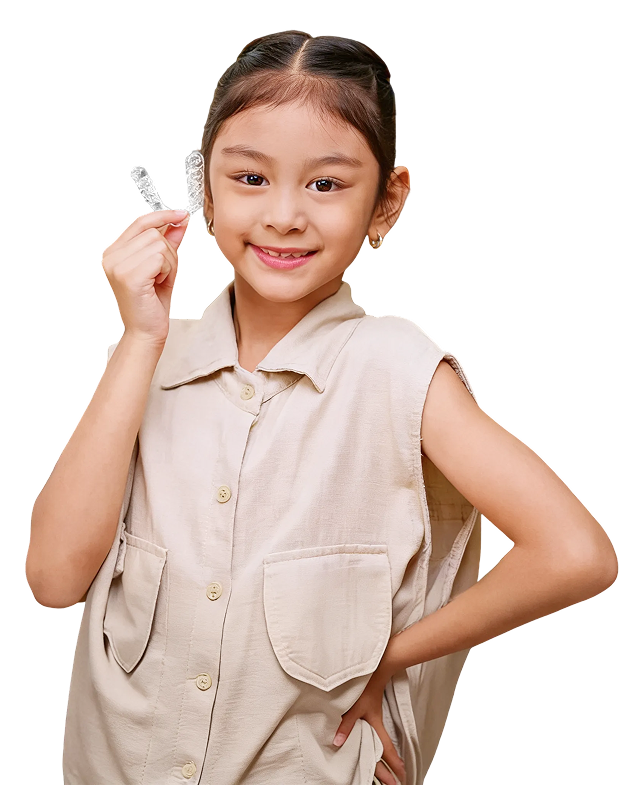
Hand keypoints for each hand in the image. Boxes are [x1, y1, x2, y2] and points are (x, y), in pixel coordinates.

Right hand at [101, 209, 190, 345]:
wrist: (146, 331)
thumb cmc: (152, 303)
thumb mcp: (163, 267)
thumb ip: (169, 243)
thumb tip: (180, 221)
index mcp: (114, 252)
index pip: (140, 222)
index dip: (163, 216)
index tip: (182, 214)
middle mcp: (111, 256)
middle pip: (153, 232)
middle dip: (168, 252)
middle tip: (163, 274)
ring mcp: (117, 265)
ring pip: (159, 244)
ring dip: (168, 263)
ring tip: (159, 280)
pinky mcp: (128, 276)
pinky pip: (160, 258)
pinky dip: (167, 271)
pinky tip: (158, 285)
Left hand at [332, 675, 405, 784]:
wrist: (374, 668)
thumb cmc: (365, 685)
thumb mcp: (354, 707)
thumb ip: (346, 726)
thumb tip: (337, 743)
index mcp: (375, 725)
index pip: (385, 749)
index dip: (393, 764)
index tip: (401, 777)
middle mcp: (376, 723)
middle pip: (385, 749)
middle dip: (390, 766)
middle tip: (398, 782)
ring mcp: (374, 717)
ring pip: (380, 741)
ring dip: (384, 756)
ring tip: (390, 769)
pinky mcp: (369, 709)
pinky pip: (374, 731)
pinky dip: (376, 742)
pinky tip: (373, 745)